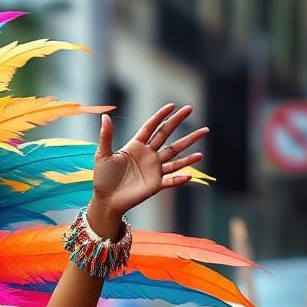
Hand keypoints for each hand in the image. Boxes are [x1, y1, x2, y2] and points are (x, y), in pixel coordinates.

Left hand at [91, 103, 207, 218]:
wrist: (106, 200)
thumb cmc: (103, 179)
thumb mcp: (103, 155)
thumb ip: (106, 136)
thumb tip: (105, 116)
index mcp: (136, 146)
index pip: (151, 127)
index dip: (160, 116)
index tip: (172, 105)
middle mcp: (148, 155)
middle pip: (166, 135)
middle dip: (178, 121)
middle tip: (190, 108)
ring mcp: (153, 169)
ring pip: (175, 155)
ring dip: (189, 146)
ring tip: (204, 133)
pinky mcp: (155, 184)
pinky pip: (171, 180)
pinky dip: (180, 178)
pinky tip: (191, 174)